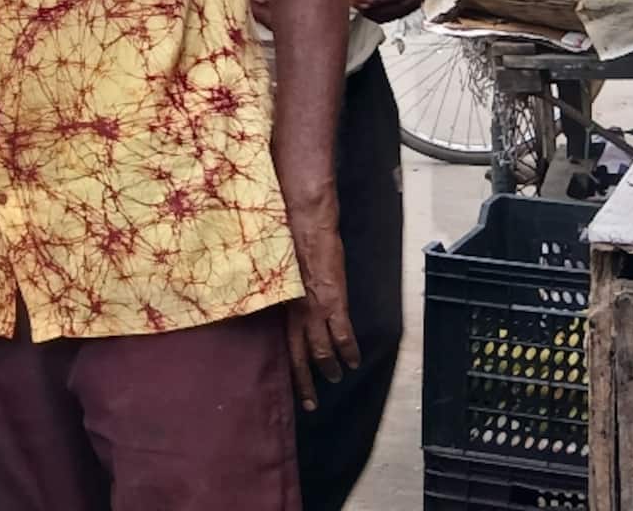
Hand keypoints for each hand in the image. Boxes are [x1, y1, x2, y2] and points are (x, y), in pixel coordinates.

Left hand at [284, 201, 359, 410]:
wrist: (306, 227)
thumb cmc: (289, 243)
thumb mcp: (279, 273)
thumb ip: (281, 293)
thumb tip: (282, 305)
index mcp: (282, 305)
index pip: (284, 344)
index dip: (289, 366)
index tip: (290, 384)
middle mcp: (296, 312)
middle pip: (300, 354)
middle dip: (305, 381)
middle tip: (309, 405)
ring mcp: (316, 308)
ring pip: (322, 349)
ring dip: (329, 368)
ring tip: (334, 381)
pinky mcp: (334, 301)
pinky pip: (342, 333)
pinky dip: (349, 349)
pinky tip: (354, 362)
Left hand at [353, 0, 427, 22]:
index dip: (373, 0)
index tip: (358, 1)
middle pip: (392, 8)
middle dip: (371, 8)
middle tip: (355, 4)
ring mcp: (416, 4)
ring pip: (390, 16)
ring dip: (373, 13)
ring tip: (359, 5)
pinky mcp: (410, 11)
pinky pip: (391, 18)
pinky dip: (377, 15)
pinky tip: (368, 8)